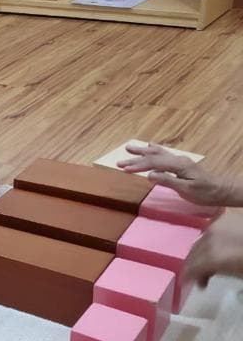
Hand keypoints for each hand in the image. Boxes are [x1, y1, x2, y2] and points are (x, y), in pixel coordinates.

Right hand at [117, 143, 231, 205]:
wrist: (220, 190)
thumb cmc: (204, 193)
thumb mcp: (186, 189)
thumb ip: (168, 181)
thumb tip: (149, 175)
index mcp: (178, 165)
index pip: (154, 163)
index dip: (138, 166)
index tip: (124, 169)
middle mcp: (177, 159)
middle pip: (153, 156)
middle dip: (136, 158)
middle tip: (119, 161)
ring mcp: (179, 160)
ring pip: (157, 153)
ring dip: (142, 152)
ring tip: (129, 148)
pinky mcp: (180, 164)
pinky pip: (163, 154)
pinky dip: (153, 150)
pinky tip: (150, 147)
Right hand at [184, 216, 242, 287]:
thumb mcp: (238, 274)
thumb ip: (216, 273)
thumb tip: (206, 275)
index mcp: (211, 256)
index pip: (190, 269)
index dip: (186, 278)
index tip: (187, 285)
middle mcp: (209, 238)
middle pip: (192, 254)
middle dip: (193, 266)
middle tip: (200, 278)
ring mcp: (217, 225)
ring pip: (200, 240)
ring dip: (201, 253)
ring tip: (210, 263)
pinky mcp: (226, 218)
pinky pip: (211, 231)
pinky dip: (210, 241)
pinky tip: (219, 247)